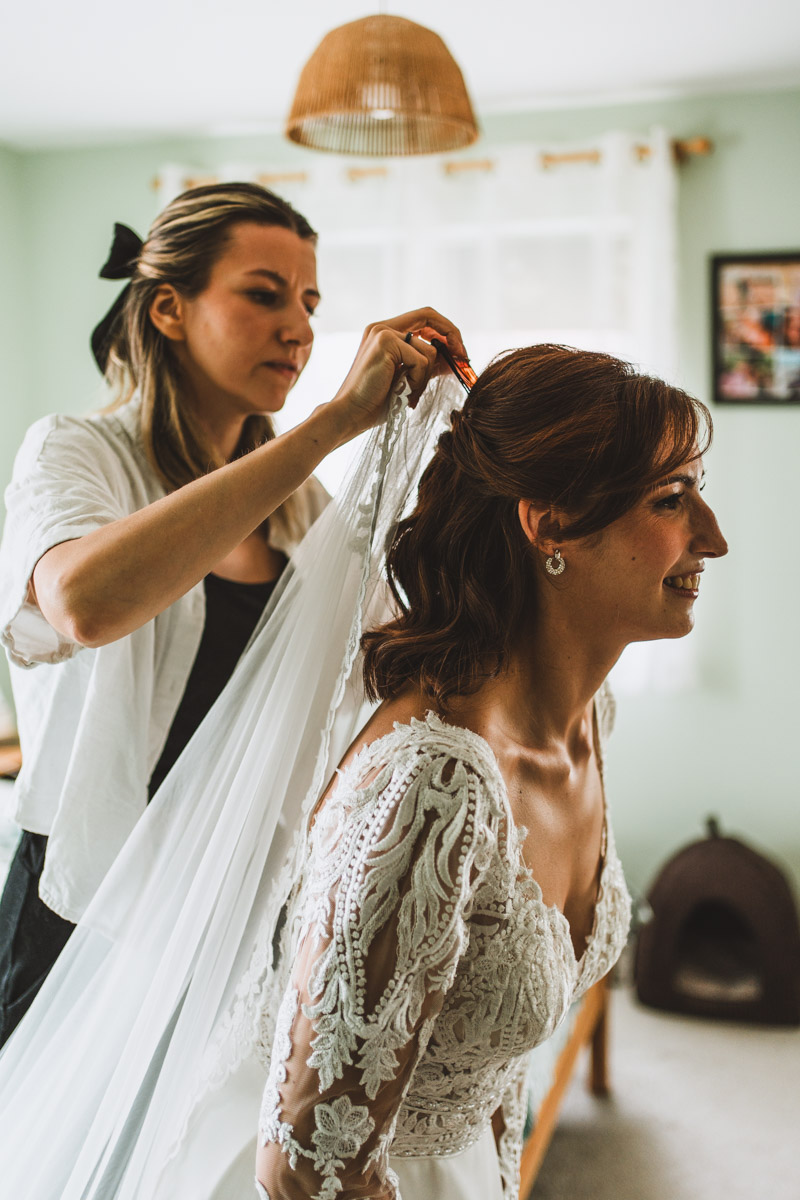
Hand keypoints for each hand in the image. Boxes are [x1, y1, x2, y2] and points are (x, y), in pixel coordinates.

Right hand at [329, 308, 467, 440]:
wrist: (351, 413)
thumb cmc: (375, 402)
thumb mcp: (407, 379)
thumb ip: (426, 364)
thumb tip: (453, 358)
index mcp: (384, 333)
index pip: (423, 318)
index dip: (445, 331)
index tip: (459, 351)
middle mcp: (382, 327)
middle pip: (429, 316)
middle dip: (451, 336)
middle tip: (462, 358)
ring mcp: (383, 332)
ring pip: (428, 349)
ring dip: (425, 377)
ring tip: (408, 392)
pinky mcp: (385, 342)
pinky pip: (422, 360)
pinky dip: (418, 381)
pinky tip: (402, 391)